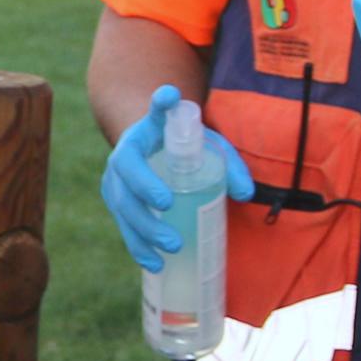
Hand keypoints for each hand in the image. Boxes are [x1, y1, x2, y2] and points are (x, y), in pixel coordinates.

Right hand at [100, 83, 251, 271]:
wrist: (148, 155)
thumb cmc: (183, 150)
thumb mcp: (207, 149)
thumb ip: (230, 165)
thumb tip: (245, 194)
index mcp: (148, 129)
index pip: (153, 111)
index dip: (160, 103)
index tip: (169, 96)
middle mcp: (125, 153)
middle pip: (127, 169)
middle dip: (144, 188)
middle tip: (168, 204)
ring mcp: (116, 182)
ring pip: (122, 205)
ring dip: (144, 227)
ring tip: (172, 247)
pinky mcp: (117, 206)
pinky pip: (124, 228)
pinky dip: (138, 247)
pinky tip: (156, 265)